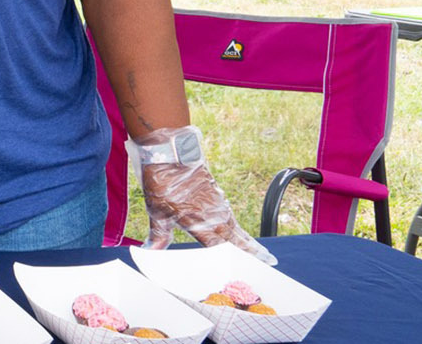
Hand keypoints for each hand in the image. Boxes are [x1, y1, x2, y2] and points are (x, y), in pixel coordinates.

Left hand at [133, 125, 275, 264]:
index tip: (246, 270)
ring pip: (235, 226)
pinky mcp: (215, 191)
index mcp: (201, 224)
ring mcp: (217, 202)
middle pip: (237, 239)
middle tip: (269, 262)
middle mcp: (214, 215)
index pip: (220, 249)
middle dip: (252, 252)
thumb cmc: (162, 181)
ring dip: (246, 239)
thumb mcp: (156, 211)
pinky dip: (235, 225)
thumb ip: (159, 234)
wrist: (170, 150)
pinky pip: (229, 214)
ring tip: (259, 251)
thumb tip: (152, 250)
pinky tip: (236, 228)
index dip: (233, 261)